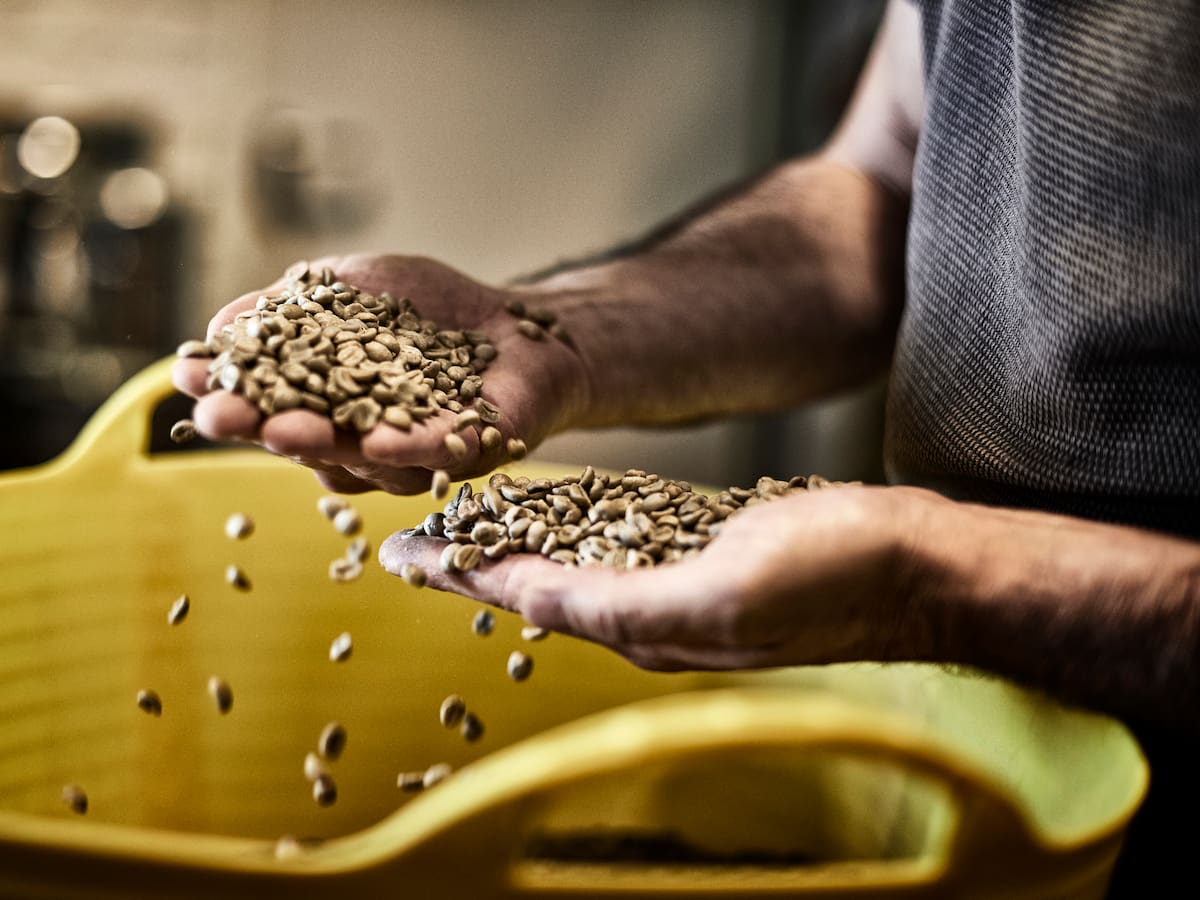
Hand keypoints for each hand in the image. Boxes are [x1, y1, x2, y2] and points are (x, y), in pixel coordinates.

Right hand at [173, 254, 588, 493]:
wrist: (519, 323)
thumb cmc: (427, 307)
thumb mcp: (351, 290)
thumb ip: (291, 308)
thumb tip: (216, 330)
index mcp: (326, 406)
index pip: (268, 403)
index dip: (228, 395)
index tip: (187, 380)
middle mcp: (361, 441)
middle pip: (306, 441)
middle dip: (261, 429)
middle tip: (222, 419)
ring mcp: (414, 453)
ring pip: (363, 460)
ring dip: (326, 445)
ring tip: (291, 430)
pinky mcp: (471, 450)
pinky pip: (435, 455)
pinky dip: (407, 451)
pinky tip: (377, 446)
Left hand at [379, 484, 925, 669]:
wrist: (919, 566)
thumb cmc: (837, 578)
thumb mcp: (722, 592)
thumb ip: (622, 604)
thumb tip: (530, 600)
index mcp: (646, 627)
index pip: (528, 598)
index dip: (461, 574)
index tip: (401, 555)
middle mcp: (655, 613)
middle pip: (541, 583)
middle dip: (475, 563)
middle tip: (416, 542)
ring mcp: (683, 584)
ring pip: (577, 563)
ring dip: (519, 544)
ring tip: (472, 524)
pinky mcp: (711, 554)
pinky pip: (624, 543)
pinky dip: (578, 527)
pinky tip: (565, 516)